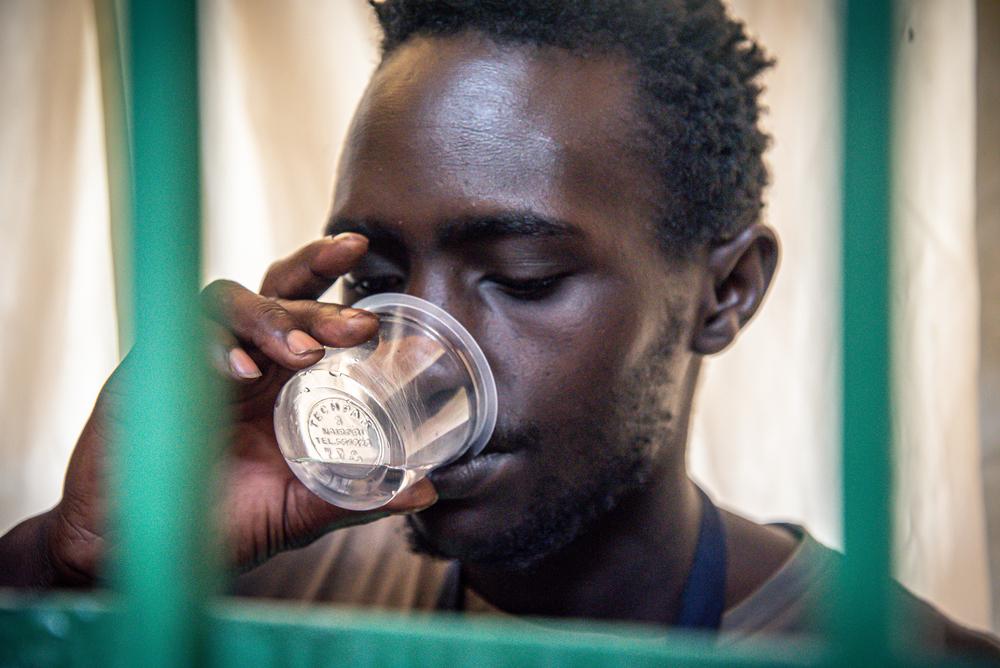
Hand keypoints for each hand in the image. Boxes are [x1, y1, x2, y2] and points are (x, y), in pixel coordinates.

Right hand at [1, 232, 436, 587]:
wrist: (138, 547)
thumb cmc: (219, 523)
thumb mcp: (299, 510)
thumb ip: (357, 495)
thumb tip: (426, 493)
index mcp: (280, 379)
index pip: (311, 312)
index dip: (339, 286)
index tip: (377, 277)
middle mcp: (243, 357)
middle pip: (279, 291)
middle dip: (321, 300)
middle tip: (359, 326)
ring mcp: (195, 357)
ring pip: (232, 299)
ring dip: (272, 318)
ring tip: (303, 354)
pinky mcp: (150, 368)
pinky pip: (179, 333)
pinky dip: (213, 344)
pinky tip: (239, 370)